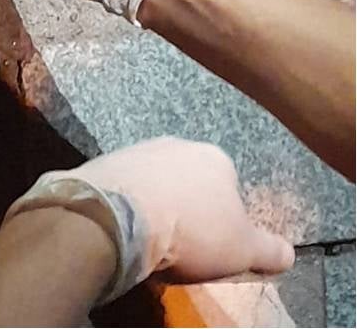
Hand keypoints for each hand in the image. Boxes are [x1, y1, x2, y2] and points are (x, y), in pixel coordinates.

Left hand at [5, 137, 294, 301]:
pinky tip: (128, 227)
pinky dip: (129, 203)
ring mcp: (139, 149)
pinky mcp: (108, 161)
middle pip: (190, 180)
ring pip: (156, 180)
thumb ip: (269, 250)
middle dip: (189, 207)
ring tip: (153, 237)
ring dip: (157, 203)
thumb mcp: (243, 250)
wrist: (122, 216)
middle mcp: (177, 144)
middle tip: (184, 242)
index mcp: (215, 158)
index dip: (224, 219)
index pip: (228, 187)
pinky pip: (126, 185)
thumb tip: (289, 252)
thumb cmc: (193, 231)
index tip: (214, 243)